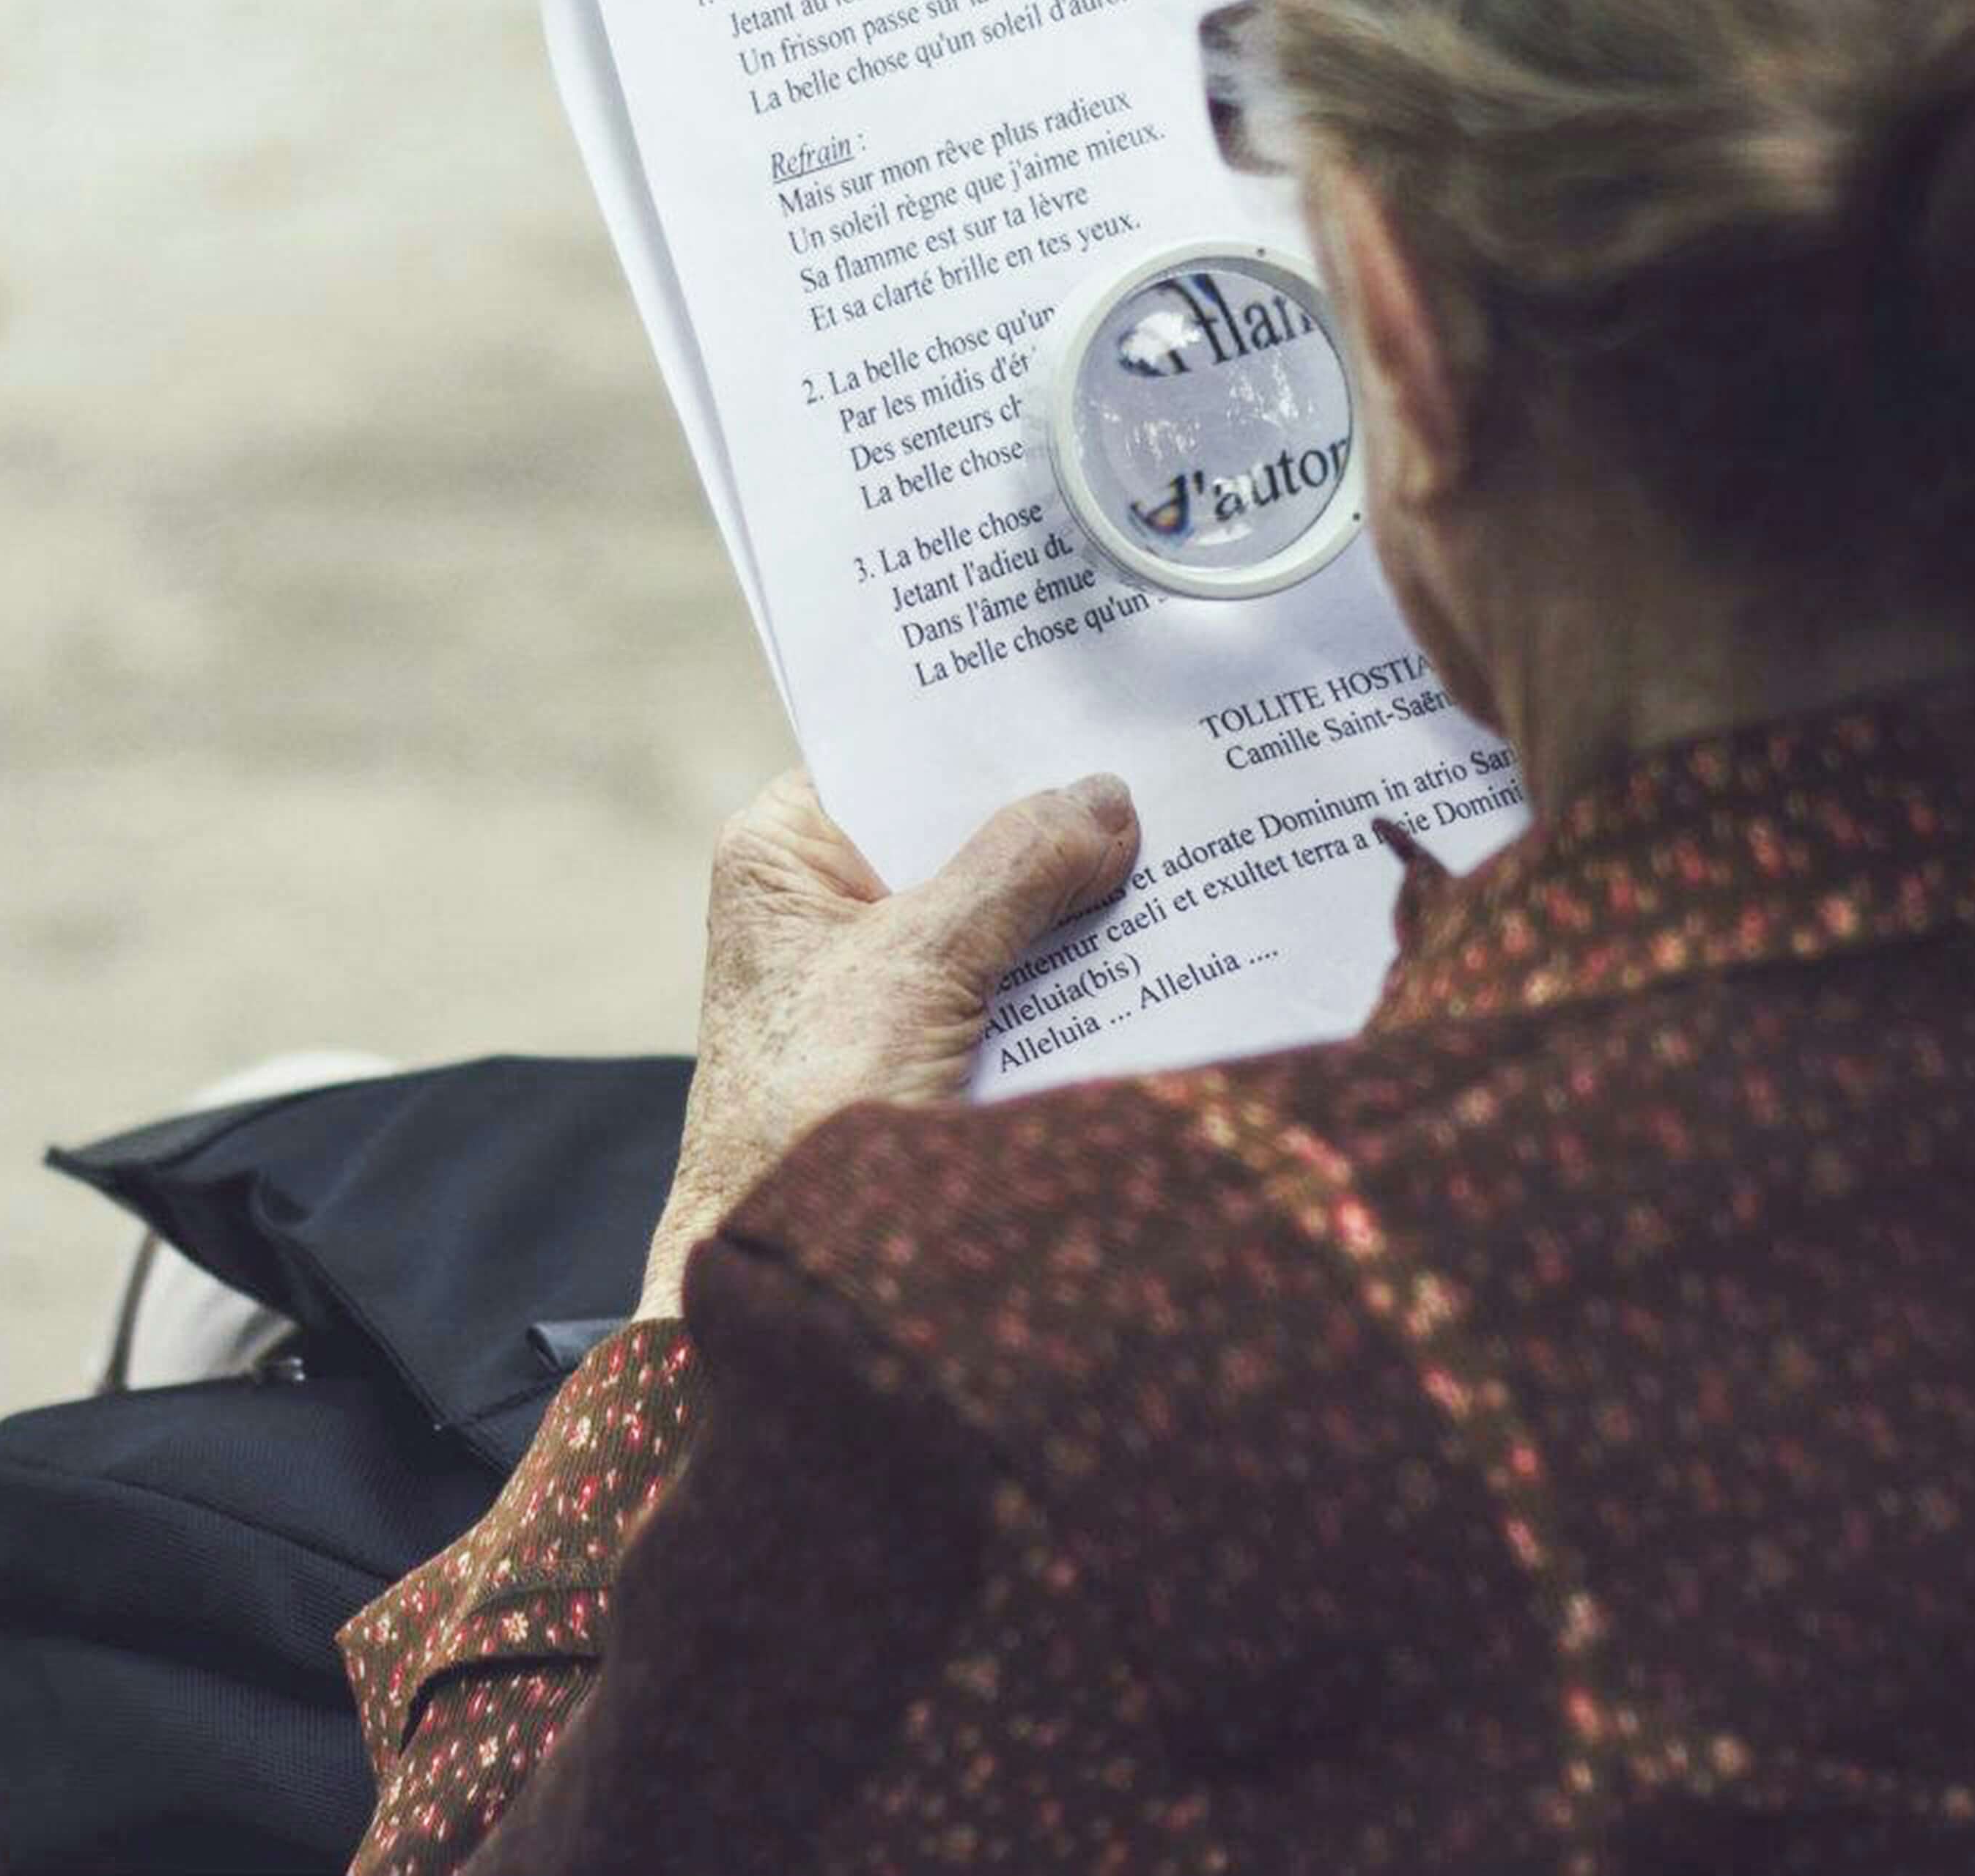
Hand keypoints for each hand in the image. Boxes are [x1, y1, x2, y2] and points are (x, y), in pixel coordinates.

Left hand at [638, 770, 1138, 1315]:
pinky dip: (1077, 967)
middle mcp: (828, 900)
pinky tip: (1160, 939)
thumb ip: (1013, 868)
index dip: (987, 727)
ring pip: (999, 906)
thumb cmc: (809, 1113)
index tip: (1088, 693)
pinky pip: (1015, 978)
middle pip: (959, 827)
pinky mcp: (930, 1041)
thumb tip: (1105, 800)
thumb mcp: (919, 964)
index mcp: (787, 851)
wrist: (789, 1281)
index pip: (896, 751)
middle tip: (1162, 769)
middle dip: (1054, 815)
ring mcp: (883, 973)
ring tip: (1187, 842)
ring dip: (1079, 895)